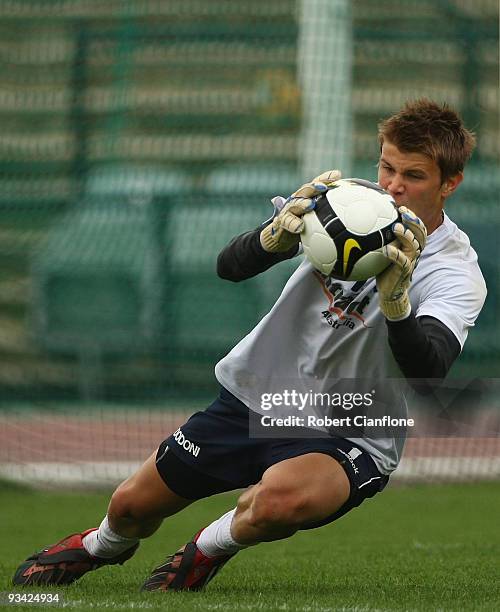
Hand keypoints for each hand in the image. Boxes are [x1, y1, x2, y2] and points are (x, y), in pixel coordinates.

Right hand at [260, 170, 341, 252]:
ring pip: (295, 204)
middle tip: (323, 188)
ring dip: (302, 203)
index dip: (325, 178)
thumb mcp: (316, 219)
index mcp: (307, 197)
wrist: (280, 236)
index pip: (316, 185)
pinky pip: (287, 222)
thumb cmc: (302, 225)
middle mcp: (297, 200)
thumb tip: (355, 216)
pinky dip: (293, 224)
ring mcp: (288, 210)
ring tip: (310, 205)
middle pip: (305, 190)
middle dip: (314, 187)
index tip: (337, 175)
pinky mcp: (281, 221)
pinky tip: (300, 227)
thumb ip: (330, 215)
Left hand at [376, 206, 426, 320]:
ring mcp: (410, 262)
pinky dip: (396, 255)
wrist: (389, 292)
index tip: (401, 207)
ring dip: (405, 235)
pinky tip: (386, 250)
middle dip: (413, 221)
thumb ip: (381, 240)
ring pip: (414, 246)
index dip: (412, 217)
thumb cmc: (385, 270)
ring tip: (396, 227)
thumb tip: (364, 225)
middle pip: (420, 234)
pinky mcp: (404, 272)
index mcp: (410, 246)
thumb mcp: (383, 252)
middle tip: (402, 212)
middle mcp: (413, 252)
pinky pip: (402, 262)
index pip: (417, 228)